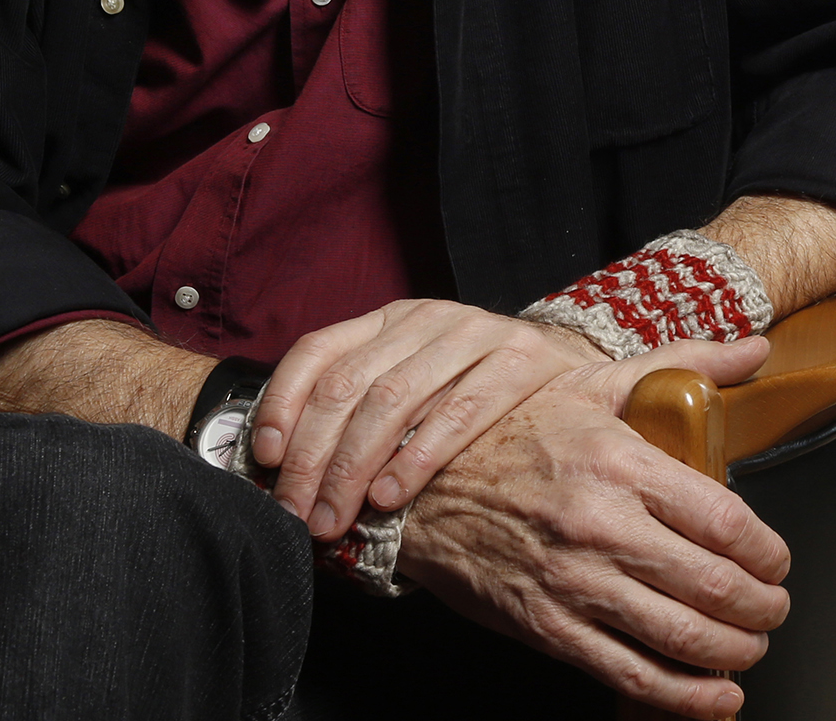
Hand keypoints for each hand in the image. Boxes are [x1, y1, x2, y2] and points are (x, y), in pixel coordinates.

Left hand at [255, 298, 603, 539]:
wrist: (568, 368)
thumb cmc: (472, 390)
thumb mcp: (410, 382)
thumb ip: (357, 407)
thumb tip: (283, 469)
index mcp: (388, 318)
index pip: (317, 351)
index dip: (283, 404)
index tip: (267, 461)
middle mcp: (425, 317)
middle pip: (349, 385)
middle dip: (314, 459)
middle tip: (299, 516)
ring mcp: (474, 332)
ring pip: (394, 398)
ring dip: (355, 467)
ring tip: (337, 517)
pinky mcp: (519, 358)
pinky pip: (458, 411)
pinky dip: (417, 457)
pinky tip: (391, 494)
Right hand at [398, 336, 786, 719]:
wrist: (420, 487)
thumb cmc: (513, 432)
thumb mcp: (595, 385)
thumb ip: (683, 365)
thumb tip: (753, 348)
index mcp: (621, 463)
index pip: (724, 519)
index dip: (768, 552)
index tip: (777, 561)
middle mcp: (603, 525)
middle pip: (713, 584)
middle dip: (762, 607)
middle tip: (773, 608)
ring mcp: (574, 582)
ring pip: (680, 635)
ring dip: (733, 652)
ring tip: (750, 647)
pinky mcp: (548, 627)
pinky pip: (629, 673)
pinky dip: (682, 696)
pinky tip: (713, 697)